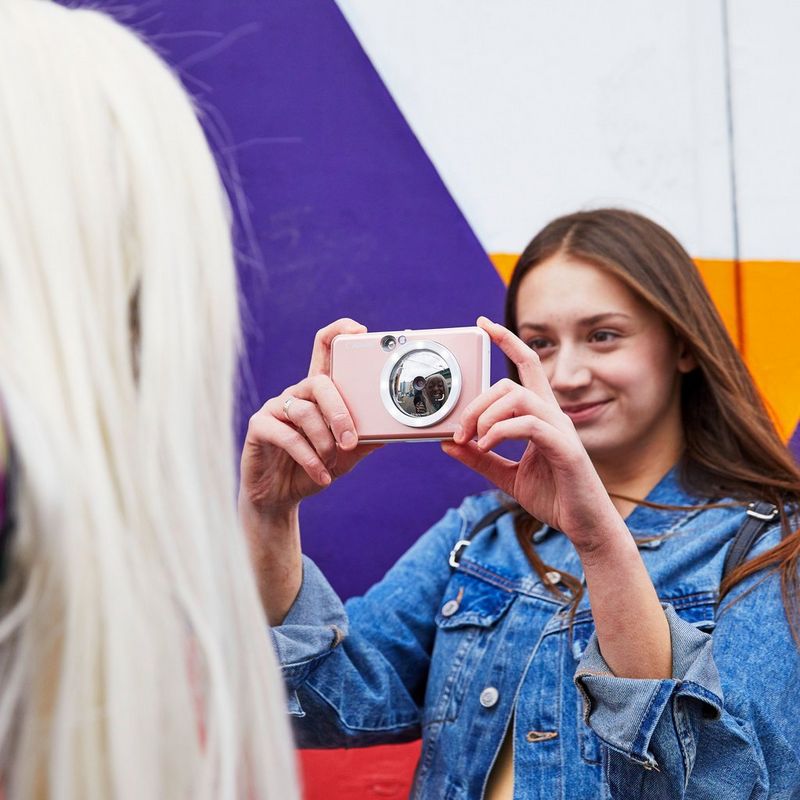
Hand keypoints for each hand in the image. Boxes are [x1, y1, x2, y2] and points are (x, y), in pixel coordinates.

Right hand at [240, 318, 380, 520]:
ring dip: (323, 441)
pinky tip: (321, 474)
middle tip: (350, 439)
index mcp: (318, 393)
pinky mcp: (259, 427)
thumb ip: (365, 440)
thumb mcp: (346, 454)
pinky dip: (308, 458)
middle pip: (318, 382)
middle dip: (340, 411)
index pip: (323, 350)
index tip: (359, 330)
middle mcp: (296, 394)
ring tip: (332, 461)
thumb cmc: (313, 468)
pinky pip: (287, 436)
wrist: (280, 496)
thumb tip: (391, 431)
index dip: (338, 333)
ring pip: (304, 411)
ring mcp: (275, 408)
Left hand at [442, 317, 619, 552]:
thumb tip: (448, 443)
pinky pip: (529, 425)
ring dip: (485, 415)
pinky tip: (487, 444)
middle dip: (477, 401)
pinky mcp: (565, 449)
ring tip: (472, 438)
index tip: (483, 323)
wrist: (584, 527)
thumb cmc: (553, 497)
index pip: (527, 365)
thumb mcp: (506, 475)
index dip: (507, 340)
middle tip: (459, 430)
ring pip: (518, 397)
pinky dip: (500, 431)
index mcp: (541, 416)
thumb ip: (479, 458)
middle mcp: (553, 415)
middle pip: (510, 383)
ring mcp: (561, 430)